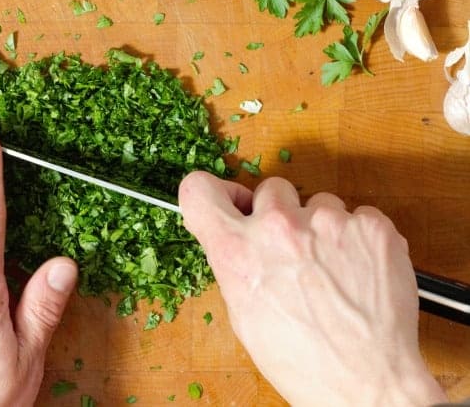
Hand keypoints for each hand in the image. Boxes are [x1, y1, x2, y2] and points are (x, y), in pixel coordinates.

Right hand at [178, 172, 446, 406]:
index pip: (198, 189)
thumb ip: (235, 262)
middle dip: (278, 214)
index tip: (231, 202)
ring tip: (331, 270)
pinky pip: (358, 216)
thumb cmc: (301, 359)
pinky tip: (356, 271)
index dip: (215, 193)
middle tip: (291, 250)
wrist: (366, 382)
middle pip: (270, 189)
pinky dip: (357, 238)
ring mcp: (329, 222)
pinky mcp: (372, 227)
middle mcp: (280, 228)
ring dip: (321, 228)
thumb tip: (235, 234)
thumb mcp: (243, 313)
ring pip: (318, 203)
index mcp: (238, 250)